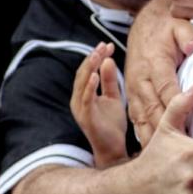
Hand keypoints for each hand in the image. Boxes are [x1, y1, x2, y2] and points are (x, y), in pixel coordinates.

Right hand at [71, 42, 126, 166]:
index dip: (96, 57)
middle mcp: (79, 100)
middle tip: (103, 45)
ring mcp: (81, 109)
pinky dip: (89, 87)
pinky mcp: (86, 118)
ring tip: (97, 54)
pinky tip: (94, 76)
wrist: (113, 149)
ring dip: (89, 68)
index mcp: (84, 95)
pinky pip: (86, 100)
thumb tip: (107, 60)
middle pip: (82, 74)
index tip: (108, 44)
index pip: (88, 71)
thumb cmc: (112, 124)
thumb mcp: (113, 98)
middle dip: (92, 58)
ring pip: (81, 84)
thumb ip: (109, 81)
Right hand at [126, 0, 192, 145]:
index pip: (167, 89)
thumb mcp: (179, 25)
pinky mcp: (131, 96)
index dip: (179, 108)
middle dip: (167, 133)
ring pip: (142, 119)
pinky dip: (143, 136)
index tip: (192, 126)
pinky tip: (151, 153)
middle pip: (154, 110)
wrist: (144, 24)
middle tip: (183, 154)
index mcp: (154, 64)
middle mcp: (140, 80)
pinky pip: (136, 120)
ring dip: (153, 139)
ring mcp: (133, 90)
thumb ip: (187, 35)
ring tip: (166, 161)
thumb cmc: (166, 27)